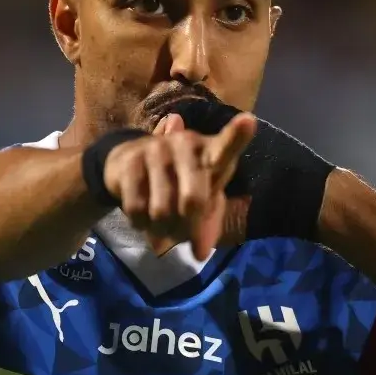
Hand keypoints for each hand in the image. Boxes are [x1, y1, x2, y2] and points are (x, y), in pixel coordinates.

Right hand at [103, 111, 257, 258]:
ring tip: (162, 224)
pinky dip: (141, 224)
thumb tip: (200, 253)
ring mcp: (155, 150)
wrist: (127, 162)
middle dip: (187, 227)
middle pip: (193, 203)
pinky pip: (137, 210)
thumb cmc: (177, 181)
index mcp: (211, 152)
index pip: (227, 146)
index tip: (248, 122)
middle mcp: (185, 144)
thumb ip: (206, 226)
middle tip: (182, 228)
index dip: (237, 135)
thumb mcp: (200, 200)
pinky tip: (142, 216)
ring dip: (161, 230)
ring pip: (162, 212)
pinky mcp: (130, 162)